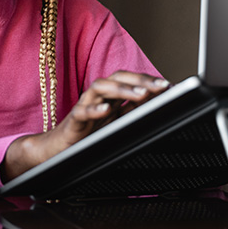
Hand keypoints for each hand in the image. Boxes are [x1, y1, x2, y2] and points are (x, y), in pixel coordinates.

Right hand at [2, 72, 168, 180]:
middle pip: (116, 78)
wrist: (59, 150)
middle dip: (140, 80)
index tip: (168, 85)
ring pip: (99, 88)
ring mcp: (84, 106)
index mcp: (109, 97)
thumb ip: (132, 113)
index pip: (129, 80)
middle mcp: (97, 97)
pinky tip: (106, 110)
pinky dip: (94, 109)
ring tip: (141, 94)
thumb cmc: (88, 135)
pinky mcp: (73, 121)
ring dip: (122, 89)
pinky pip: (82, 112)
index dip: (148, 80)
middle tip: (161, 87)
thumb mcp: (116, 124)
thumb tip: (158, 106)